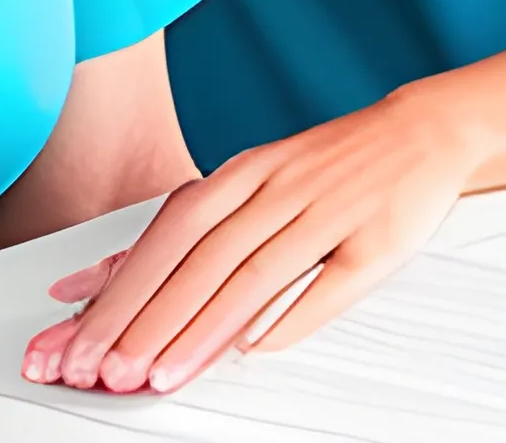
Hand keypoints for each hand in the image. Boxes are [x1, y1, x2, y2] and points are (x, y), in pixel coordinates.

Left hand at [20, 84, 468, 394]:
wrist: (421, 131)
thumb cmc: (326, 165)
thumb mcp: (251, 179)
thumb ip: (185, 228)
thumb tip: (104, 274)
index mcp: (245, 171)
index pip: (170, 233)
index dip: (125, 286)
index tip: (84, 336)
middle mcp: (278, 188)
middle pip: (201, 258)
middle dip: (149, 318)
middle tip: (107, 369)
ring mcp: (326, 212)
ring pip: (253, 275)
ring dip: (203, 328)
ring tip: (162, 373)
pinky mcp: (375, 241)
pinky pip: (329, 284)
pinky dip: (291, 317)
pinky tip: (256, 350)